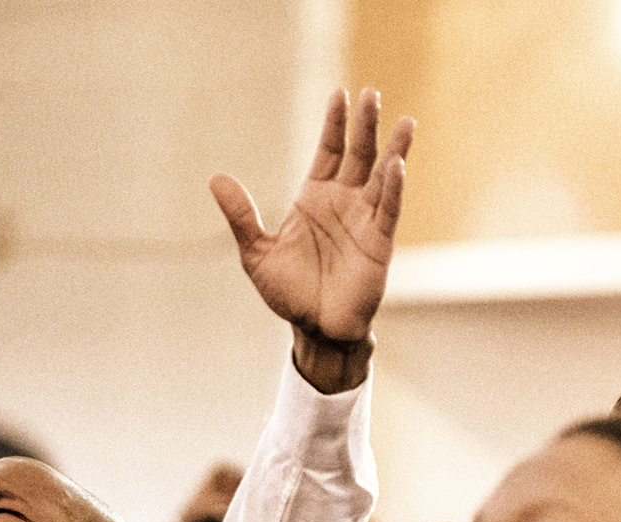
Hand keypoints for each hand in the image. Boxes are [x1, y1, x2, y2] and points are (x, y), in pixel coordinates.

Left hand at [211, 88, 412, 391]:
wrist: (314, 329)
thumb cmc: (288, 293)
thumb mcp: (256, 253)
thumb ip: (240, 216)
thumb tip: (215, 178)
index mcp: (314, 198)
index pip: (328, 151)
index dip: (335, 124)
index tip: (339, 93)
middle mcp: (343, 203)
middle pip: (358, 155)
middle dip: (365, 126)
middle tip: (371, 94)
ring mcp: (364, 221)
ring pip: (382, 177)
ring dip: (393, 150)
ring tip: (405, 122)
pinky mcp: (379, 243)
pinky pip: (388, 210)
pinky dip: (393, 188)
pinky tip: (396, 166)